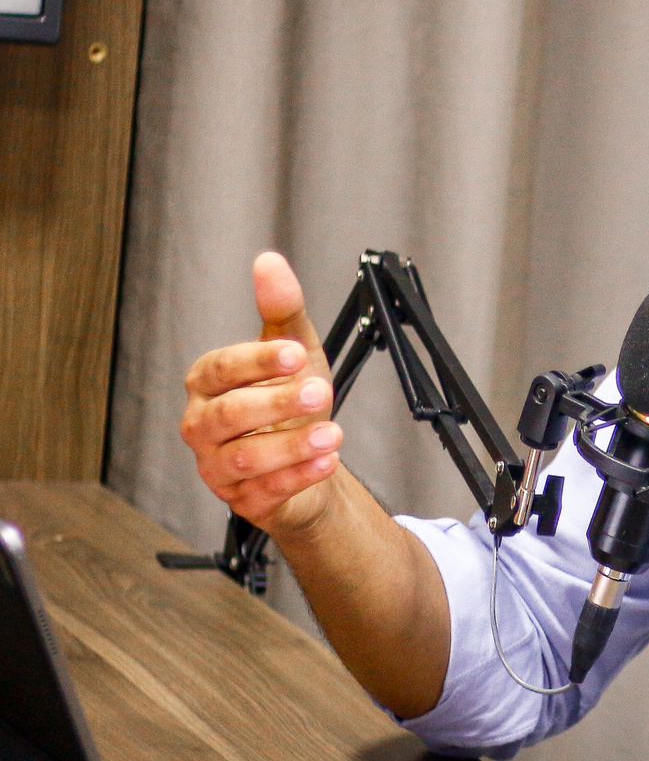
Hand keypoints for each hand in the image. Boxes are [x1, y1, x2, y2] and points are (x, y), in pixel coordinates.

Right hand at [181, 252, 343, 537]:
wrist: (307, 461)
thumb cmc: (292, 403)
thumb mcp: (294, 352)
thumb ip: (281, 310)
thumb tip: (269, 261)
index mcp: (208, 383)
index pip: (222, 368)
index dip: (257, 361)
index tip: (294, 354)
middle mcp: (203, 424)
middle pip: (228, 415)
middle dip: (277, 403)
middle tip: (320, 391)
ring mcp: (217, 465)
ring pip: (246, 457)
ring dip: (293, 445)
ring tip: (332, 433)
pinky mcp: (241, 499)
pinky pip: (265, 491)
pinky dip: (299, 476)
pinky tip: (326, 461)